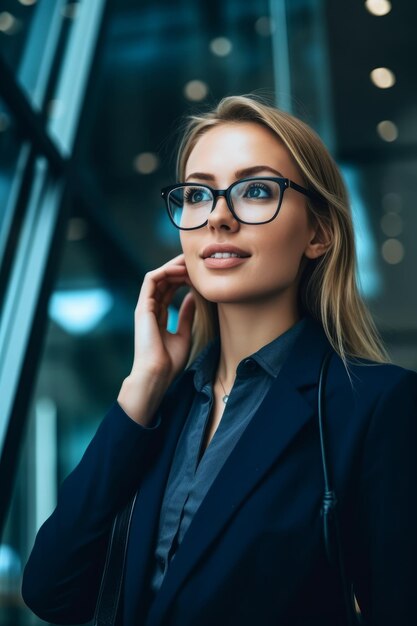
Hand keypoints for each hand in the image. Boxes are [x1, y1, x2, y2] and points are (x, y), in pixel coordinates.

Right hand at [118, 254, 195, 423]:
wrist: (156, 374)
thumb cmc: (169, 362)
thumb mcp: (184, 334)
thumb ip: (186, 315)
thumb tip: (193, 297)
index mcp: (157, 316)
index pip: (169, 289)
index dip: (183, 278)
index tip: (199, 274)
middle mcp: (149, 309)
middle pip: (163, 280)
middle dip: (179, 268)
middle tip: (196, 261)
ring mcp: (145, 307)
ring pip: (157, 276)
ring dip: (173, 266)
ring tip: (190, 263)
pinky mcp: (143, 306)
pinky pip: (151, 280)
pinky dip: (165, 271)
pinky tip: (180, 270)